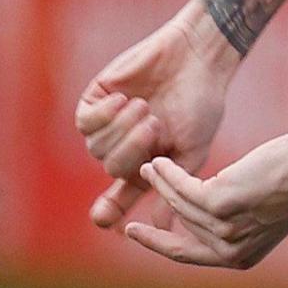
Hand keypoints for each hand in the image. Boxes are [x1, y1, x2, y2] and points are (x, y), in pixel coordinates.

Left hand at [78, 2, 241, 203]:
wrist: (195, 59)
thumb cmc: (201, 104)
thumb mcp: (192, 149)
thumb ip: (174, 186)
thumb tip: (161, 227)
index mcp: (146, 165)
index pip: (121, 195)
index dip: (110, 209)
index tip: (103, 222)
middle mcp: (123, 148)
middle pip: (111, 167)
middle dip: (132, 149)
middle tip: (157, 124)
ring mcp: (108, 125)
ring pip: (97, 146)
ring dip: (122, 128)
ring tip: (147, 106)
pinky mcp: (96, 101)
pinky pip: (86, 121)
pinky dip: (106, 114)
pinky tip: (127, 99)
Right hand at [99, 122, 287, 270]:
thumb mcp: (258, 214)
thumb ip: (226, 225)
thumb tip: (190, 220)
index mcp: (241, 258)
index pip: (186, 255)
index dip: (156, 243)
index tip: (133, 231)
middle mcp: (233, 250)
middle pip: (181, 226)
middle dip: (159, 202)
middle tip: (142, 180)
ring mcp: (227, 229)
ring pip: (179, 205)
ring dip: (161, 183)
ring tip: (151, 164)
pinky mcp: (222, 204)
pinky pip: (182, 189)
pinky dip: (167, 175)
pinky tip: (159, 162)